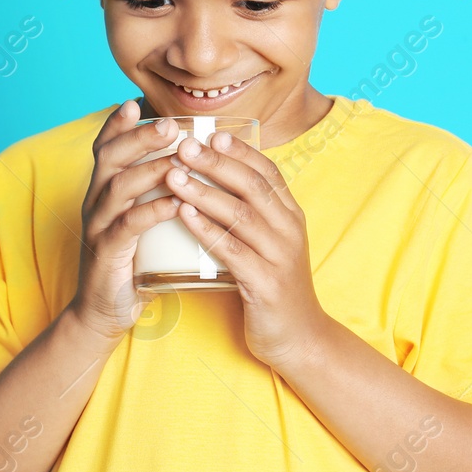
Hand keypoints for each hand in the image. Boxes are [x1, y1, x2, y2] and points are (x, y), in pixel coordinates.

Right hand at [67, 99, 183, 344]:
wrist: (103, 313)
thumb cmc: (130, 264)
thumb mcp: (139, 222)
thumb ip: (153, 195)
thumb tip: (188, 164)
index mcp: (102, 191)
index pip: (105, 148)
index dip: (118, 124)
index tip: (135, 101)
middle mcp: (95, 203)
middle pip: (110, 158)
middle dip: (139, 137)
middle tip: (169, 125)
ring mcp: (98, 227)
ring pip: (119, 187)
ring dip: (150, 169)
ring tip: (180, 158)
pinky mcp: (106, 253)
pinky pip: (128, 226)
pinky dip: (152, 211)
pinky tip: (176, 203)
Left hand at [163, 129, 329, 368]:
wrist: (298, 338)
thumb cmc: (271, 284)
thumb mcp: (267, 242)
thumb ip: (248, 212)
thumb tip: (212, 178)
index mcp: (290, 215)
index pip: (268, 173)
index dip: (239, 151)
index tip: (210, 133)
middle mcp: (289, 230)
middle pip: (252, 187)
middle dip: (216, 164)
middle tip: (183, 147)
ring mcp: (280, 257)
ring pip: (241, 215)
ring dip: (204, 193)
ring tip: (174, 176)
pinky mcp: (265, 284)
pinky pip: (233, 251)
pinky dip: (207, 230)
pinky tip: (184, 215)